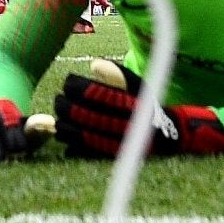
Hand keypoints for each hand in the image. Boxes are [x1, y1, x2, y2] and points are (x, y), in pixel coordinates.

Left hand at [53, 59, 223, 157]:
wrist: (166, 136)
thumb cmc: (144, 104)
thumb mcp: (136, 84)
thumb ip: (116, 74)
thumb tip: (93, 66)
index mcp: (128, 101)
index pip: (92, 92)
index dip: (74, 86)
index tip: (68, 82)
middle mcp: (124, 122)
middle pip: (83, 113)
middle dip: (64, 105)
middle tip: (59, 100)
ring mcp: (118, 142)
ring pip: (81, 133)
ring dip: (63, 124)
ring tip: (57, 117)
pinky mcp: (113, 156)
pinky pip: (86, 150)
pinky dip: (71, 142)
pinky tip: (63, 133)